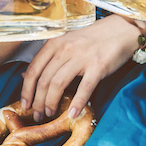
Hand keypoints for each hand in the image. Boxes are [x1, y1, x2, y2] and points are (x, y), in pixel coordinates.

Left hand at [19, 16, 140, 119]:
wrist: (121, 30)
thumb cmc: (92, 39)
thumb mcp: (66, 43)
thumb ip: (48, 58)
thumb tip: (27, 76)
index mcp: (56, 43)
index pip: (34, 69)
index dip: (27, 90)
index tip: (25, 104)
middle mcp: (66, 48)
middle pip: (44, 80)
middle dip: (38, 101)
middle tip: (37, 114)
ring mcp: (82, 57)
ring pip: (58, 84)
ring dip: (51, 103)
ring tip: (50, 114)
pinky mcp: (98, 66)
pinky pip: (84, 89)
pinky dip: (77, 104)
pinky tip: (72, 114)